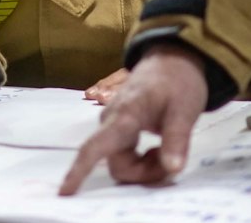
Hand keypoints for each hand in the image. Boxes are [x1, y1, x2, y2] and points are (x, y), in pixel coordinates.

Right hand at [59, 44, 208, 194]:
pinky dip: (142, 160)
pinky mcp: (119, 128)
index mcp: (124, 115)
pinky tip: (157, 148)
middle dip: (144, 173)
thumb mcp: (184, 110)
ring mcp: (113, 124)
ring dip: (145, 167)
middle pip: (118, 164)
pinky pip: (125, 155)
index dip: (79, 171)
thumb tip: (172, 169)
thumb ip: (176, 140)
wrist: (173, 58)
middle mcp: (111, 121)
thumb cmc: (178, 81)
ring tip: (168, 150)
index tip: (65, 191)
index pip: (95, 146)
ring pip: (122, 162)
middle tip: (172, 162)